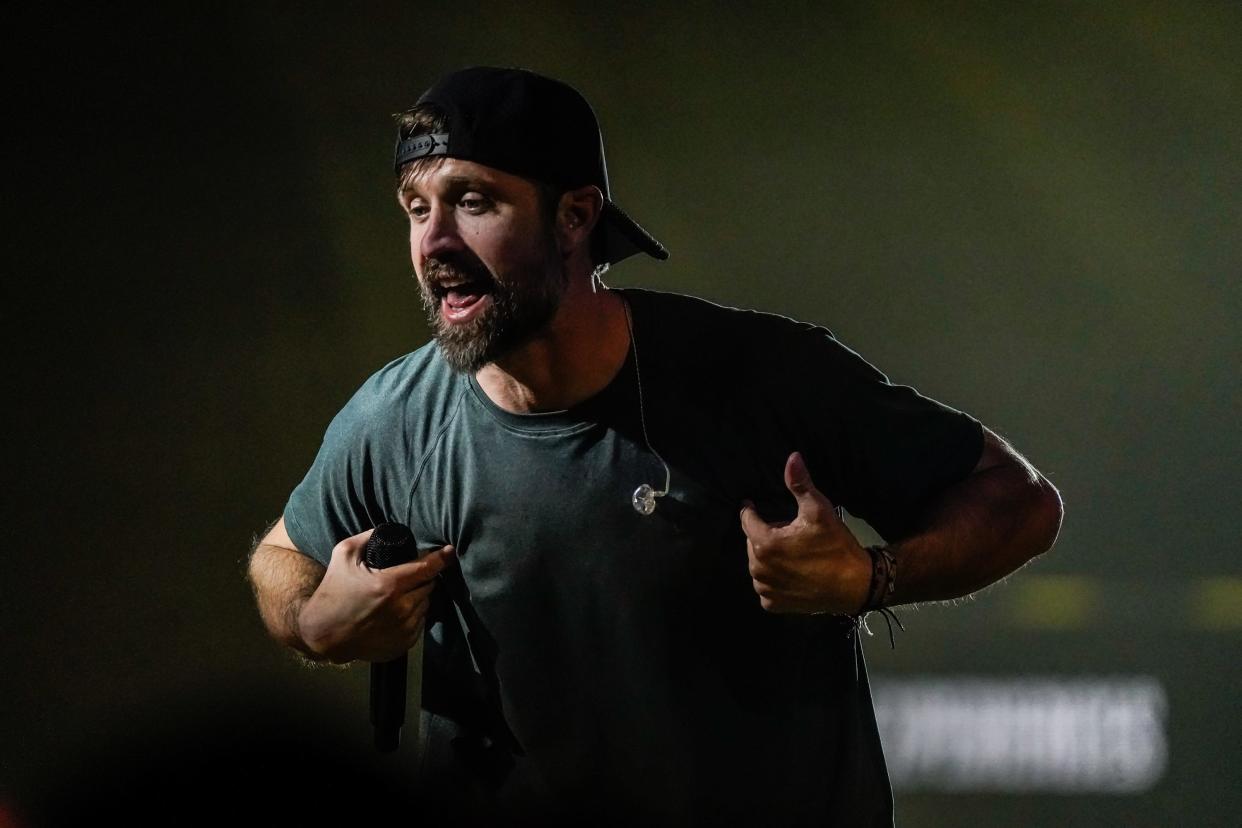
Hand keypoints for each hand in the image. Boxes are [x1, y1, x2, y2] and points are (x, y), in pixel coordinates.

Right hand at [298, 527, 454, 662]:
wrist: (322, 633)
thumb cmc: (332, 592)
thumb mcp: (343, 555)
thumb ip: (367, 536)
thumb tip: (388, 528)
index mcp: (388, 585)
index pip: (427, 568)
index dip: (442, 558)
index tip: (450, 552)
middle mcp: (400, 608)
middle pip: (428, 586)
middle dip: (422, 578)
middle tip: (406, 576)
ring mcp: (403, 629)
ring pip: (426, 605)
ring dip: (418, 596)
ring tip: (398, 595)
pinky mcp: (404, 644)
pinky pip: (420, 623)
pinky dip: (414, 615)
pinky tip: (397, 612)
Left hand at [739, 452, 870, 614]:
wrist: (857, 584)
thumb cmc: (835, 545)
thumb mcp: (819, 510)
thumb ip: (800, 484)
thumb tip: (792, 457)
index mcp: (764, 544)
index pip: (747, 521)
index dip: (751, 510)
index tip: (753, 504)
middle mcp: (758, 569)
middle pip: (752, 543)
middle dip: (766, 535)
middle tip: (788, 532)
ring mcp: (765, 589)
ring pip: (758, 565)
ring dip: (768, 557)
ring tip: (792, 552)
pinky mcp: (774, 605)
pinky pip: (766, 587)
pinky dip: (774, 578)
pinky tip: (792, 572)